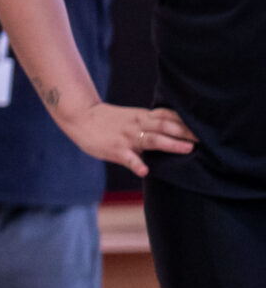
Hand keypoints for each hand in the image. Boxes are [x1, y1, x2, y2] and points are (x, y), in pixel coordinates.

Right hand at [58, 101, 196, 176]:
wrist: (81, 117)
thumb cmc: (109, 120)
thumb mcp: (133, 116)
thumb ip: (152, 122)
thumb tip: (178, 130)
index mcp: (143, 116)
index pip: (168, 116)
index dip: (186, 121)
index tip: (207, 125)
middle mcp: (138, 125)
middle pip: (165, 126)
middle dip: (186, 132)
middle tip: (206, 138)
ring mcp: (127, 137)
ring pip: (152, 139)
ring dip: (170, 144)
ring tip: (187, 149)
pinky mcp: (115, 149)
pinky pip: (127, 158)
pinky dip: (136, 164)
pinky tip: (144, 171)